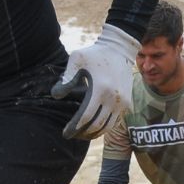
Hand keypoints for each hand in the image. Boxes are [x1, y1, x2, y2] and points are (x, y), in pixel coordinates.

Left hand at [49, 23, 139, 138]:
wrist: (120, 49)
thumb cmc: (95, 53)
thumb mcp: (77, 59)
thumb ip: (66, 78)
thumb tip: (56, 96)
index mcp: (100, 88)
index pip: (86, 116)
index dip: (74, 127)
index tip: (66, 133)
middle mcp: (113, 98)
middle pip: (97, 125)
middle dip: (82, 133)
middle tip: (72, 135)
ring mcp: (122, 102)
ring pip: (107, 127)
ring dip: (94, 133)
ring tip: (82, 134)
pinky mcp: (127, 103)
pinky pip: (115, 121)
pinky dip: (104, 127)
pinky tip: (94, 126)